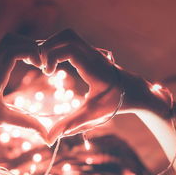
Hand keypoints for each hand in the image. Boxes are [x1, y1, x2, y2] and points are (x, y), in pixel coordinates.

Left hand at [0, 33, 47, 139]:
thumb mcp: (1, 118)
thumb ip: (25, 123)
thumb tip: (46, 136)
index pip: (13, 52)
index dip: (31, 53)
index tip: (42, 66)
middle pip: (11, 40)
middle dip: (31, 46)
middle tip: (41, 62)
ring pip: (6, 40)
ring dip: (23, 45)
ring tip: (35, 60)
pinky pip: (2, 46)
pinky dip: (16, 48)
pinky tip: (24, 61)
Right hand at [40, 29, 160, 143]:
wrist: (132, 90)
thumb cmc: (113, 103)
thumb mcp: (90, 116)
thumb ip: (69, 126)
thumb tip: (48, 139)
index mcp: (94, 69)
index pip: (70, 49)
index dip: (52, 56)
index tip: (47, 73)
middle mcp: (93, 55)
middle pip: (67, 35)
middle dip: (48, 46)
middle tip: (42, 66)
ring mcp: (91, 50)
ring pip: (68, 35)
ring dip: (52, 45)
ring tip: (45, 65)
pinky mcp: (89, 50)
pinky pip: (70, 40)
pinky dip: (57, 47)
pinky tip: (53, 64)